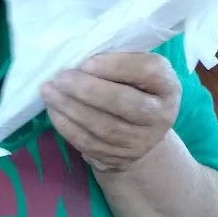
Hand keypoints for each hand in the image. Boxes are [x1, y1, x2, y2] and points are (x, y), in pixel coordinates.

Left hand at [40, 53, 181, 172]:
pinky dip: (67, 126)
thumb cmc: (136, 92)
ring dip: (70, 108)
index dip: (116, 65)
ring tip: (49, 92)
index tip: (87, 61)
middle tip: (61, 78)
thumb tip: (83, 58)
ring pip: (101, 126)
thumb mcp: (139, 74)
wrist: (141, 136)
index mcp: (168, 86)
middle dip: (87, 89)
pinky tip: (54, 111)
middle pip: (122, 102)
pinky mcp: (117, 158)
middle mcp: (159, 116)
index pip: (148, 71)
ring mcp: (139, 142)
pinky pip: (88, 142)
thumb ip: (121, 64)